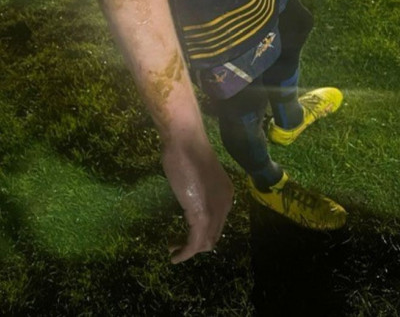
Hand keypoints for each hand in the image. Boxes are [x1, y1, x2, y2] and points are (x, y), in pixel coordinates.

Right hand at [162, 134, 233, 263]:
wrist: (185, 141)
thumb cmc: (186, 152)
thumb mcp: (195, 176)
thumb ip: (197, 191)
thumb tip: (190, 198)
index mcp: (226, 194)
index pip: (218, 223)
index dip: (202, 233)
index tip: (184, 234)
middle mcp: (226, 204)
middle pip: (214, 235)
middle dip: (196, 244)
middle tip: (175, 244)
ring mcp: (216, 209)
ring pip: (206, 241)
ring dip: (189, 250)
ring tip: (173, 249)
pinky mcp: (202, 214)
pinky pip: (195, 242)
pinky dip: (185, 253)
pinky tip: (174, 256)